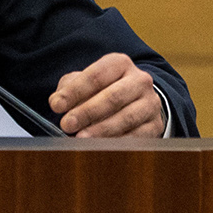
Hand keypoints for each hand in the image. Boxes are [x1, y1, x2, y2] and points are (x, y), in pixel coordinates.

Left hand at [49, 53, 164, 138]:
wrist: (138, 101)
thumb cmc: (104, 91)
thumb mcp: (86, 82)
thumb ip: (68, 88)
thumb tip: (57, 101)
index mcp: (120, 64)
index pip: (96, 76)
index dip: (75, 91)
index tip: (56, 105)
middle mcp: (139, 80)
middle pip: (113, 96)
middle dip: (87, 112)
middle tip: (67, 124)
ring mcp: (150, 103)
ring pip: (126, 117)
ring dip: (101, 130)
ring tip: (81, 138)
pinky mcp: (155, 125)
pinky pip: (137, 136)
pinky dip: (117, 143)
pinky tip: (100, 148)